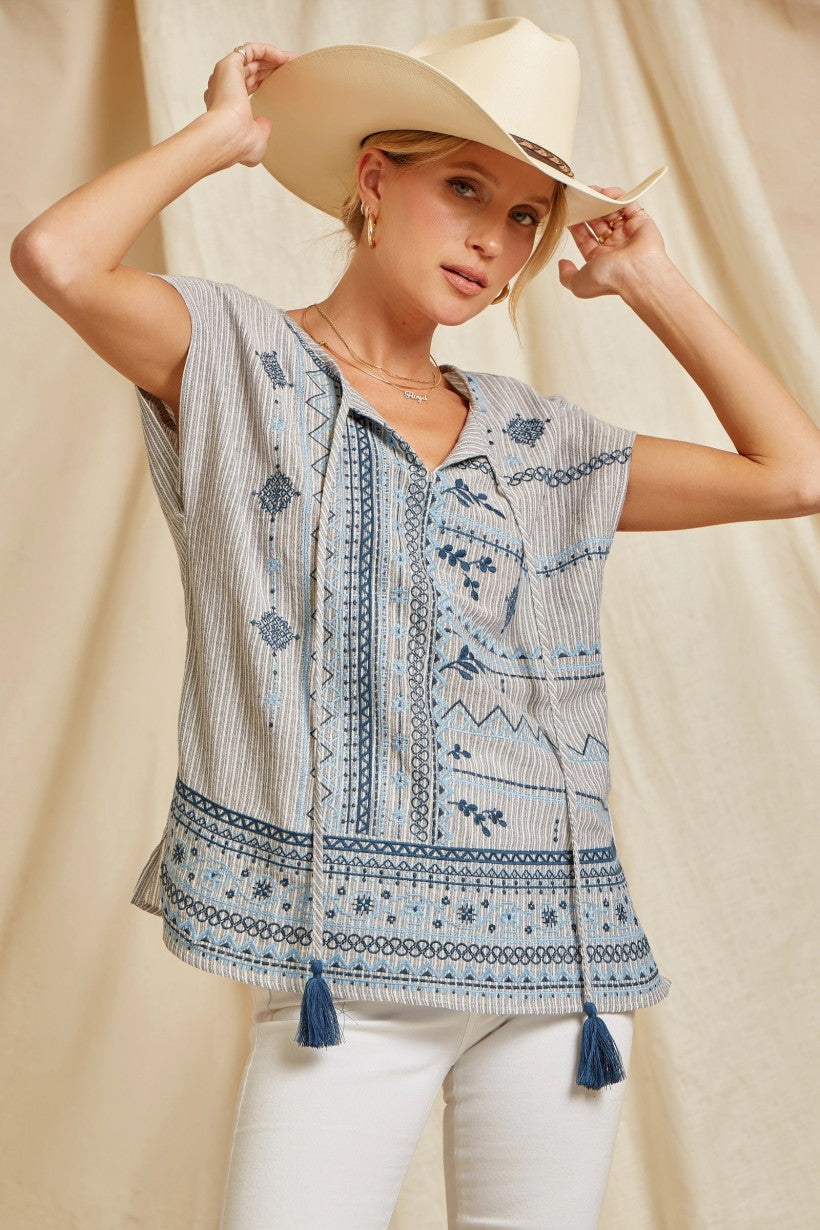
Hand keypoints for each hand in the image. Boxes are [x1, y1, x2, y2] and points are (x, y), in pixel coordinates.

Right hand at [202, 43, 294, 166]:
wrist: (227, 136)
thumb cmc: (239, 144)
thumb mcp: (256, 141)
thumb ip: (261, 131)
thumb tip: (266, 123)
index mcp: (227, 105)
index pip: (248, 86)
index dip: (267, 82)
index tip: (285, 83)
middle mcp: (223, 88)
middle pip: (251, 70)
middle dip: (272, 68)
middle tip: (293, 69)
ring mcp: (224, 75)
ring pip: (251, 58)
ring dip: (273, 57)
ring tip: (293, 61)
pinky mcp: (228, 65)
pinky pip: (250, 49)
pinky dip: (267, 50)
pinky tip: (284, 57)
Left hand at [558, 186, 667, 298]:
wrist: (636, 273)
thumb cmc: (609, 279)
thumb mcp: (578, 284)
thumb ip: (566, 275)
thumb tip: (562, 263)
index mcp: (600, 259)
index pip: (585, 238)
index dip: (576, 225)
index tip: (568, 213)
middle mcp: (614, 247)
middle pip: (598, 222)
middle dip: (588, 210)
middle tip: (579, 198)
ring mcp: (627, 233)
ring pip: (612, 212)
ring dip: (601, 200)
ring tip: (591, 191)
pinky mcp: (641, 222)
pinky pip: (629, 204)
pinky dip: (618, 196)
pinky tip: (606, 193)